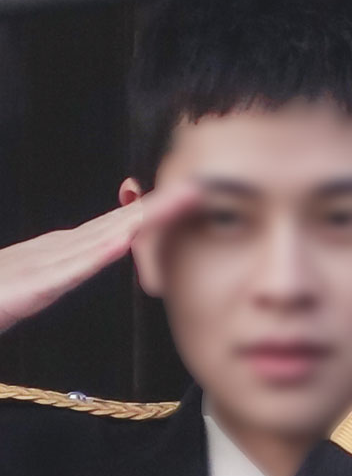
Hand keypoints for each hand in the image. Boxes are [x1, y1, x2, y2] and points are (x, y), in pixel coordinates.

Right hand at [0, 184, 200, 334]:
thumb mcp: (36, 287)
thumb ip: (61, 275)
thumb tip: (96, 258)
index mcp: (62, 252)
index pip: (115, 228)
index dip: (149, 211)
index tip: (185, 195)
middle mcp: (58, 252)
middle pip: (116, 225)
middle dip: (157, 206)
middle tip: (196, 187)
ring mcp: (45, 267)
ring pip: (101, 239)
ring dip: (140, 221)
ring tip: (175, 204)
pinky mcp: (32, 288)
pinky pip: (69, 270)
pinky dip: (96, 255)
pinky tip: (122, 242)